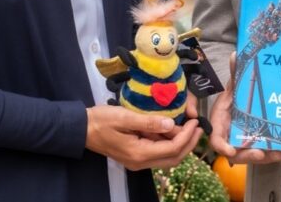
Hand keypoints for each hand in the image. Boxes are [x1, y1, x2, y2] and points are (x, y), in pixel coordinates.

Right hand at [85, 105, 200, 170]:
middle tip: (198, 126)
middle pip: (174, 158)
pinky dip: (168, 142)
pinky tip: (171, 128)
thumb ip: (148, 122)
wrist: (82, 129)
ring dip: (180, 143)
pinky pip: (158, 152)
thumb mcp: (125, 117)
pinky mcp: (136, 155)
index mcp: (140, 154)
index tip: (195, 121)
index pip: (173, 149)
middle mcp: (141, 162)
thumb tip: (171, 124)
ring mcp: (138, 161)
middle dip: (189, 143)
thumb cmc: (102, 121)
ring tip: (187, 125)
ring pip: (168, 157)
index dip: (187, 136)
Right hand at [208, 53, 280, 165]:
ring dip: (264, 157)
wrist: (242, 104)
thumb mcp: (235, 86)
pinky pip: (262, 154)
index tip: (231, 150)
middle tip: (261, 153)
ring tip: (278, 154)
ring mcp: (242, 143)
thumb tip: (235, 54)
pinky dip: (272, 155)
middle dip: (247, 155)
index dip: (222, 146)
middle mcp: (230, 136)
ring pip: (251, 155)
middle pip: (235, 153)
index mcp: (221, 123)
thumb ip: (235, 73)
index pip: (216, 139)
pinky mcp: (254, 146)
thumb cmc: (235, 97)